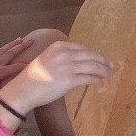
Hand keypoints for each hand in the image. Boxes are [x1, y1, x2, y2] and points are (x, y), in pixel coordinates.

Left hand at [0, 37, 34, 104]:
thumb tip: (19, 92)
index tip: (36, 64)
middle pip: (10, 53)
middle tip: (31, 40)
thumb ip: (6, 92)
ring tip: (20, 39)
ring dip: (12, 44)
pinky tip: (4, 48)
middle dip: (21, 46)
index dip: (26, 66)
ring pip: (2, 50)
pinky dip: (2, 49)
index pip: (16, 67)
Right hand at [0, 41, 114, 113]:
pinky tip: (101, 81)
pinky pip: (88, 78)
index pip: (83, 48)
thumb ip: (62, 57)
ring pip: (92, 66)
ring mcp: (68, 66)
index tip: (101, 58)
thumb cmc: (34, 76)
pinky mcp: (70, 80)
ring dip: (104, 70)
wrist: (24, 89)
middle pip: (90, 55)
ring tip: (110, 74)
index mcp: (59, 46)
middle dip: (103, 61)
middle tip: (111, 66)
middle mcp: (64, 54)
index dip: (94, 54)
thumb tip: (79, 61)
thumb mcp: (47, 58)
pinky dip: (96, 79)